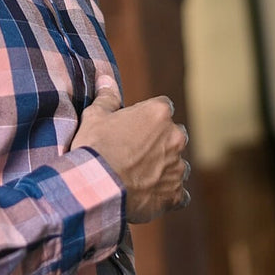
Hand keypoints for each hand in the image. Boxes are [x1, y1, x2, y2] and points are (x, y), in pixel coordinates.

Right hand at [69, 76, 190, 222]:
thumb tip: (106, 78)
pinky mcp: (176, 194)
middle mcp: (175, 137)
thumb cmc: (95, 148)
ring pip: (178, 165)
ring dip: (165, 169)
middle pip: (176, 135)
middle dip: (162, 142)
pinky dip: (168, 195)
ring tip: (140, 177)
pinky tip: (150, 196)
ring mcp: (178, 167)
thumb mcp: (95, 116)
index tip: (135, 127)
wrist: (98, 187)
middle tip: (136, 153)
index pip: (163, 107)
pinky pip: (179, 194)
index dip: (148, 117)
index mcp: (158, 113)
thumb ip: (107, 97)